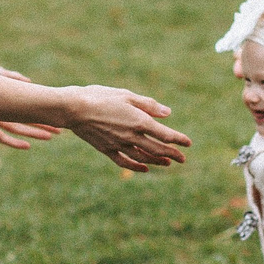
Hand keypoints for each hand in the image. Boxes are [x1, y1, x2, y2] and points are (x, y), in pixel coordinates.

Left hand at [0, 65, 61, 148]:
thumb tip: (30, 83)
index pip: (28, 110)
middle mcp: (2, 113)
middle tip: (60, 130)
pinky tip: (28, 146)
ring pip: (18, 129)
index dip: (41, 114)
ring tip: (50, 137)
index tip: (55, 116)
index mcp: (6, 102)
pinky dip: (14, 143)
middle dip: (43, 126)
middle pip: (26, 122)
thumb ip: (13, 78)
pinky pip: (2, 137)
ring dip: (34, 134)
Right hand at [61, 86, 190, 170]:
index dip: (179, 140)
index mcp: (140, 121)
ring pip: (143, 158)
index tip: (188, 143)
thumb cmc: (101, 97)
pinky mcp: (107, 150)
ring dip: (157, 161)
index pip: (165, 135)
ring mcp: (119, 145)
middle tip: (183, 159)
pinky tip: (145, 168)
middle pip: (157, 149)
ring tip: (167, 163)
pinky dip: (137, 167)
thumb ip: (149, 105)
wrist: (74, 109)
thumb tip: (168, 113)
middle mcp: (132, 136)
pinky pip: (125, 162)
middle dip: (172, 154)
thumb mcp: (127, 95)